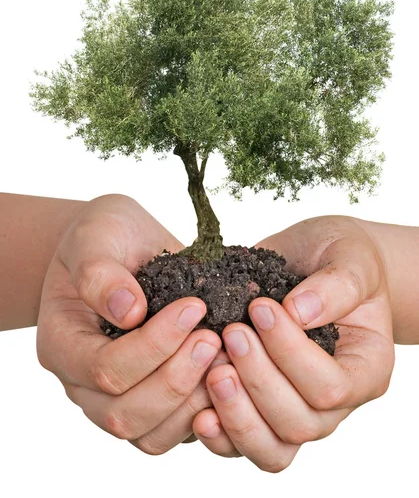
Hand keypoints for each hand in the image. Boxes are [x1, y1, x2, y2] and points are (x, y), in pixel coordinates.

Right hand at [37, 194, 220, 453]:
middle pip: (124, 413)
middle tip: (215, 338)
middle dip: (176, 378)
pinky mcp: (151, 403)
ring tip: (226, 357)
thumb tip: (129, 311)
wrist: (121, 247)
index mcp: (62, 343)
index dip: (152, 345)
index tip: (193, 307)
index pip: (103, 368)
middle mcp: (83, 383)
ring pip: (151, 435)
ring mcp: (116, 398)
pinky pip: (174, 432)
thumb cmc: (105, 237)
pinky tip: (229, 375)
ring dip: (194, 401)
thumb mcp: (96, 236)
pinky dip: (205, 413)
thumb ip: (100, 271)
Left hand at [192, 216, 394, 471]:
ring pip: (271, 448)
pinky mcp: (260, 409)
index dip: (290, 352)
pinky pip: (241, 444)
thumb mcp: (350, 258)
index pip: (331, 386)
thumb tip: (298, 313)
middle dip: (258, 380)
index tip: (260, 308)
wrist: (314, 259)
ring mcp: (295, 411)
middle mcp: (335, 403)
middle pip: (298, 423)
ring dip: (236, 414)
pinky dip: (218, 434)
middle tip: (231, 334)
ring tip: (212, 371)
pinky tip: (197, 410)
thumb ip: (336, 285)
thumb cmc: (338, 257)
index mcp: (365, 369)